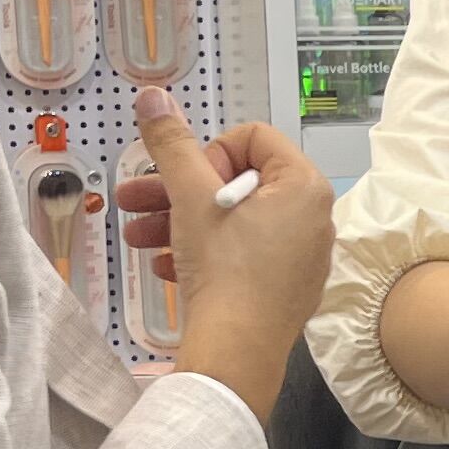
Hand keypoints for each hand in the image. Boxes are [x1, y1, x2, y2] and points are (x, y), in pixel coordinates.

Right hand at [123, 95, 333, 423]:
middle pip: (237, 182)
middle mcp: (313, 217)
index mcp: (303, 185)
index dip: (207, 153)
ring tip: (137, 236)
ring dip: (180, 222)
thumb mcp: (189, 196)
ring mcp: (301, 256)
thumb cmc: (224, 270)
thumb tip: (153, 96)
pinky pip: (241, 255)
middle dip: (179, 190)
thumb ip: (171, 143)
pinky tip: (166, 265)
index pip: (252, 137)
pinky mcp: (285, 288)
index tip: (185, 179)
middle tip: (134, 197)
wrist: (236, 352)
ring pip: (233, 222)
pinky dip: (203, 253)